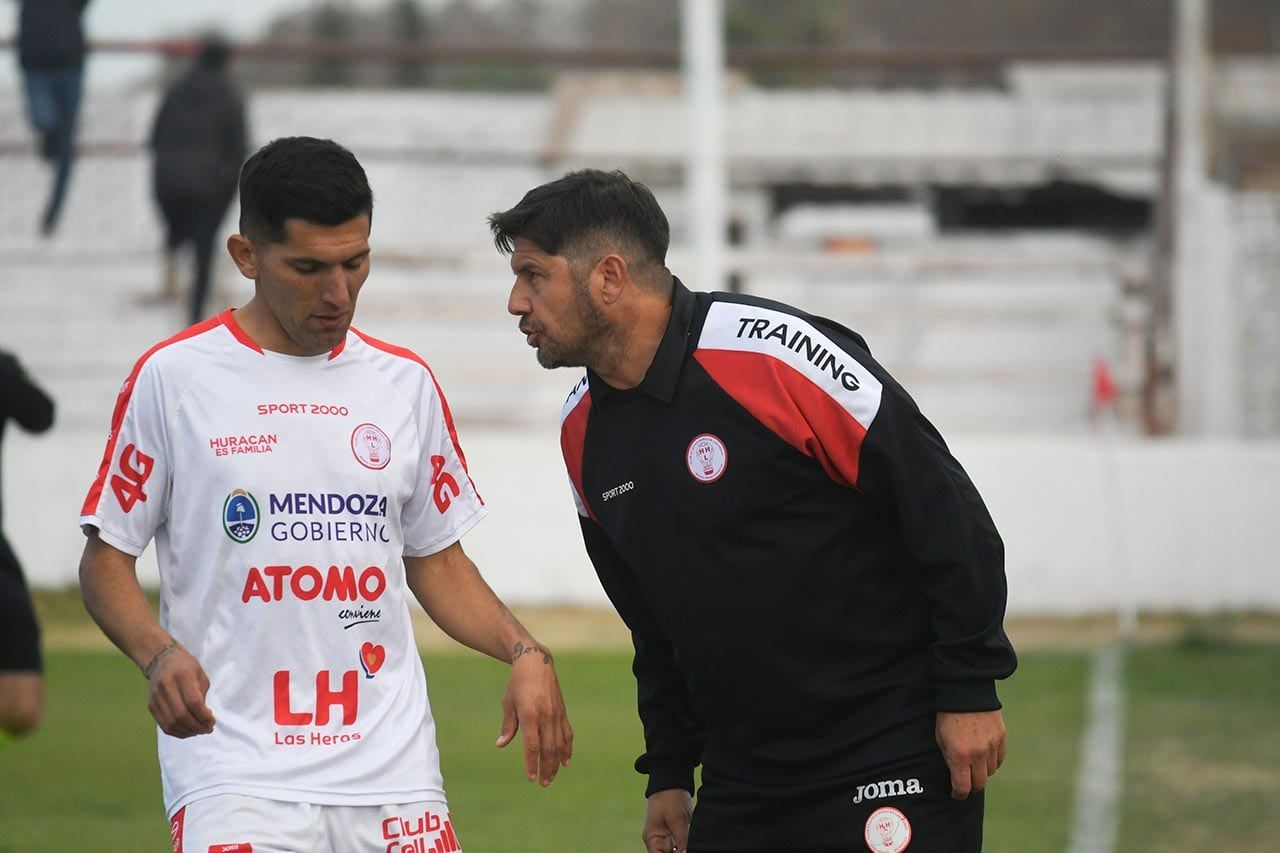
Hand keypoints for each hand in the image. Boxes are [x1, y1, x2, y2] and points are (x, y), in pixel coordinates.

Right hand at [146, 642, 214, 737]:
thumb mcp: (200, 675)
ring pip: (171, 723)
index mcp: (182, 675)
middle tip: (208, 729)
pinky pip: (164, 725)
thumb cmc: (186, 667)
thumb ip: (202, 696)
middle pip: (181, 715)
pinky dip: (178, 732)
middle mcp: (166, 686)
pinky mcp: (151, 705)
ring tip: (199, 731)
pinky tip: (188, 731)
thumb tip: (205, 719)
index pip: (193, 702)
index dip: (204, 716)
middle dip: (197, 726)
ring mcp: (156, 697)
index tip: (212, 721)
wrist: (162, 660)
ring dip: (188, 732)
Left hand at [495, 643, 572, 785]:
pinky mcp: (563, 712)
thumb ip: (508, 726)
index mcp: (530, 715)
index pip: (532, 746)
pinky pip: (567, 734)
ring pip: (560, 744)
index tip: (530, 777)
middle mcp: (546, 716)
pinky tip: (565, 761)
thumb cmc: (517, 683)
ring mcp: (557, 714)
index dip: (532, 764)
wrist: (536, 662)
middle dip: (546, 768)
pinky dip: (567, 748)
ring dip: (556, 763)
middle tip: (543, 783)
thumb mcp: (508, 703)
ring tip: (552, 777)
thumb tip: (500, 745)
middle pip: (548, 749)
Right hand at [643, 788, 691, 852]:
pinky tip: (694, 843)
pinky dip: (687, 846)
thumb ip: (682, 840)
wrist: (673, 781)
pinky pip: (682, 846)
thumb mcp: (677, 819)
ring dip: (684, 849)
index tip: (682, 852)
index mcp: (652, 839)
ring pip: (677, 852)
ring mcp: (668, 838)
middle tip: (688, 847)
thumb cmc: (670, 797)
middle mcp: (658, 842)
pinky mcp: (677, 834)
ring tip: (692, 843)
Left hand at [936, 709, 1005, 800]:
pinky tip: (984, 756)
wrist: (966, 692)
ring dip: (982, 772)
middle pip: (979, 783)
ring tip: (974, 765)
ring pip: (990, 772)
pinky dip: (992, 761)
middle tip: (966, 782)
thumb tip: (956, 775)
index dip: (959, 794)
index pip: (963, 787)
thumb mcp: (941, 739)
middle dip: (971, 785)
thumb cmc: (948, 716)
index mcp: (959, 755)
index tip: (956, 795)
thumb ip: (950, 759)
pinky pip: (999, 759)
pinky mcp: (1001, 738)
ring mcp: (992, 746)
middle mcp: (978, 754)